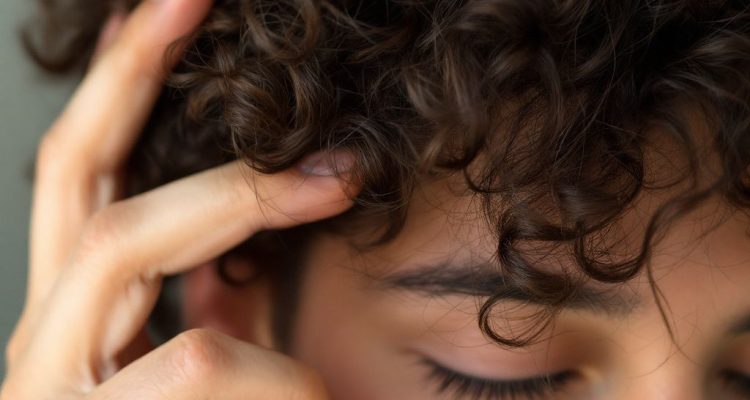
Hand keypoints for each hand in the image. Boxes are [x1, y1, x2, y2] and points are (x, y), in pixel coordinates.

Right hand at [1, 0, 353, 397]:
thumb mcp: (229, 369)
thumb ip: (224, 302)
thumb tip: (247, 224)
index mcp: (81, 316)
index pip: (87, 178)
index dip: (119, 87)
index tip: (172, 13)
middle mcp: (45, 337)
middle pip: (68, 170)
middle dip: (129, 72)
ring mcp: (45, 384)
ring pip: (120, 240)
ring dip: (248, 199)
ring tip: (342, 180)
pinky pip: (201, 360)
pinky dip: (281, 374)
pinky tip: (315, 393)